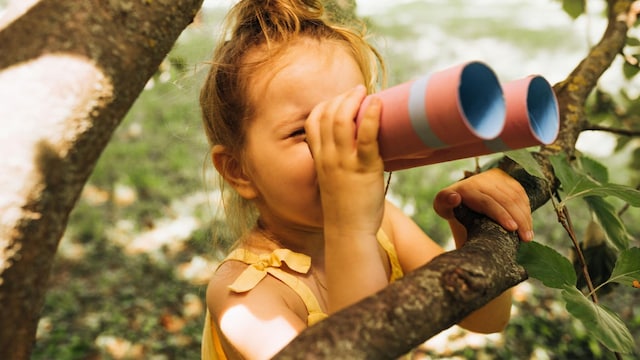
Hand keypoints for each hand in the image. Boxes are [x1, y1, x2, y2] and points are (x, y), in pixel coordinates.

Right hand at [304, 85, 384, 235]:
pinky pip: (365, 136)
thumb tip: (358, 150)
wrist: (348, 233)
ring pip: (341, 121)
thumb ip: (339, 164)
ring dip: (353, 101)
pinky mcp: (363, 169)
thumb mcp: (334, 182)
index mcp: (319, 160)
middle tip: (357, 91)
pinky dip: (371, 116)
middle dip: (341, 98)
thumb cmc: (346, 209)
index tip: (341, 100)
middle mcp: (327, 158)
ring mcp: (343, 163)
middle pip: (326, 115)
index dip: (326, 105)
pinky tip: (377, 104)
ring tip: (365, 93)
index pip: (313, 122)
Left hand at [433, 168, 533, 241]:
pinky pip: (521, 193)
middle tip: (525, 238)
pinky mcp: (507, 179)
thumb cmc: (451, 207)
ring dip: (525, 216)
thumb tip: (454, 197)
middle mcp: (483, 179)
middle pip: (506, 199)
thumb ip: (443, 203)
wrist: (462, 197)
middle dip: (518, 219)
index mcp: (467, 186)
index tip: (511, 228)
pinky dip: (526, 210)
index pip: (488, 201)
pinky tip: (528, 225)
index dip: (501, 214)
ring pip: (516, 196)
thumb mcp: (442, 207)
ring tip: (528, 236)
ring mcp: (496, 178)